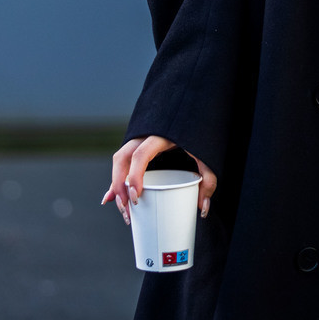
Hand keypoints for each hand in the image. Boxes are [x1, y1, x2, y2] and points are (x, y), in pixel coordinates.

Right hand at [103, 135, 218, 225]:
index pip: (140, 154)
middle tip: (128, 210)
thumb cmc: (201, 129)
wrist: (197, 108)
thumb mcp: (207, 152)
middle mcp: (145, 135)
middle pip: (122, 159)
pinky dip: (118, 181)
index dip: (135, 176)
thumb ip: (208, 177)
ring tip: (124, 211)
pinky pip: (124, 163)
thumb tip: (202, 208)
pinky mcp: (140, 145)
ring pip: (120, 162)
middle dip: (119, 186)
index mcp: (161, 135)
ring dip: (117, 186)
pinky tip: (110, 198)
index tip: (136, 198)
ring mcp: (140, 139)